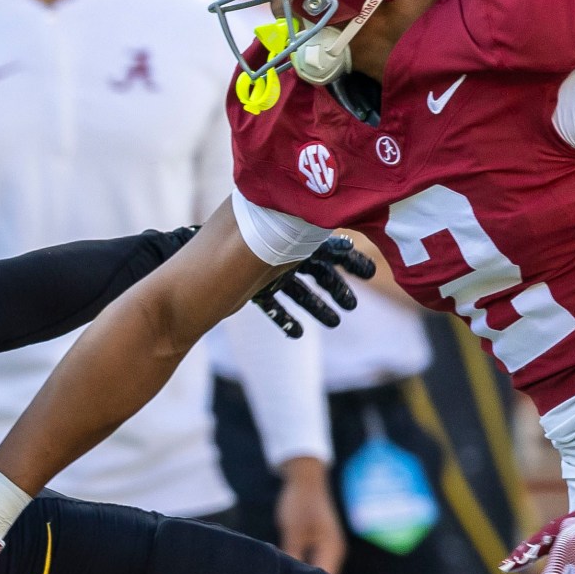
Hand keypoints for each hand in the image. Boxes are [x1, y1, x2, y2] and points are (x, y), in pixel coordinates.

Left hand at [251, 235, 371, 337]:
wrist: (203, 263)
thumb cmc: (243, 243)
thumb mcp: (283, 239)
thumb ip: (311, 240)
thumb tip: (349, 243)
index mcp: (295, 239)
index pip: (330, 249)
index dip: (351, 261)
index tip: (371, 274)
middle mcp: (284, 254)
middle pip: (318, 274)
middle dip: (337, 289)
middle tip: (352, 307)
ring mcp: (268, 273)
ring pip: (299, 293)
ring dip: (317, 308)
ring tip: (335, 324)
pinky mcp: (253, 289)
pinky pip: (274, 307)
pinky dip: (285, 320)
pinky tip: (297, 334)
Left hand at [275, 457, 346, 573]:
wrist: (305, 481)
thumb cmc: (299, 504)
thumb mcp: (292, 531)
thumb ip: (292, 555)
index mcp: (332, 549)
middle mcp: (334, 552)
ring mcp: (328, 549)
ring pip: (318, 573)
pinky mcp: (320, 546)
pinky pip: (313, 565)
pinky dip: (302, 572)